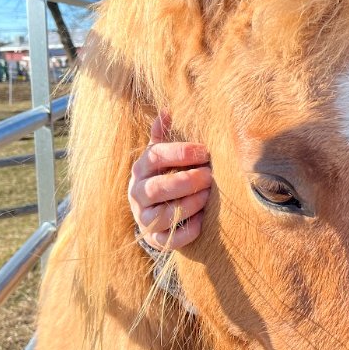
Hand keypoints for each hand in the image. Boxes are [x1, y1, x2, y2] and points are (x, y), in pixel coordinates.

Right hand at [128, 110, 211, 250]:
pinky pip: (170, 239)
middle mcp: (138, 193)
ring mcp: (145, 218)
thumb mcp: (160, 156)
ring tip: (208, 195)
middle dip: (186, 181)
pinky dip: (187, 231)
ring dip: (190, 205)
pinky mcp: (155, 239)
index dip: (180, 153)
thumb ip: (162, 136)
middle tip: (209, 176)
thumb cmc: (163, 176)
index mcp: (141, 169)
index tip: (204, 152)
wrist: (154, 212)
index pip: (154, 156)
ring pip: (164, 215)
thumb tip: (167, 110)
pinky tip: (202, 220)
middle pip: (158, 188)